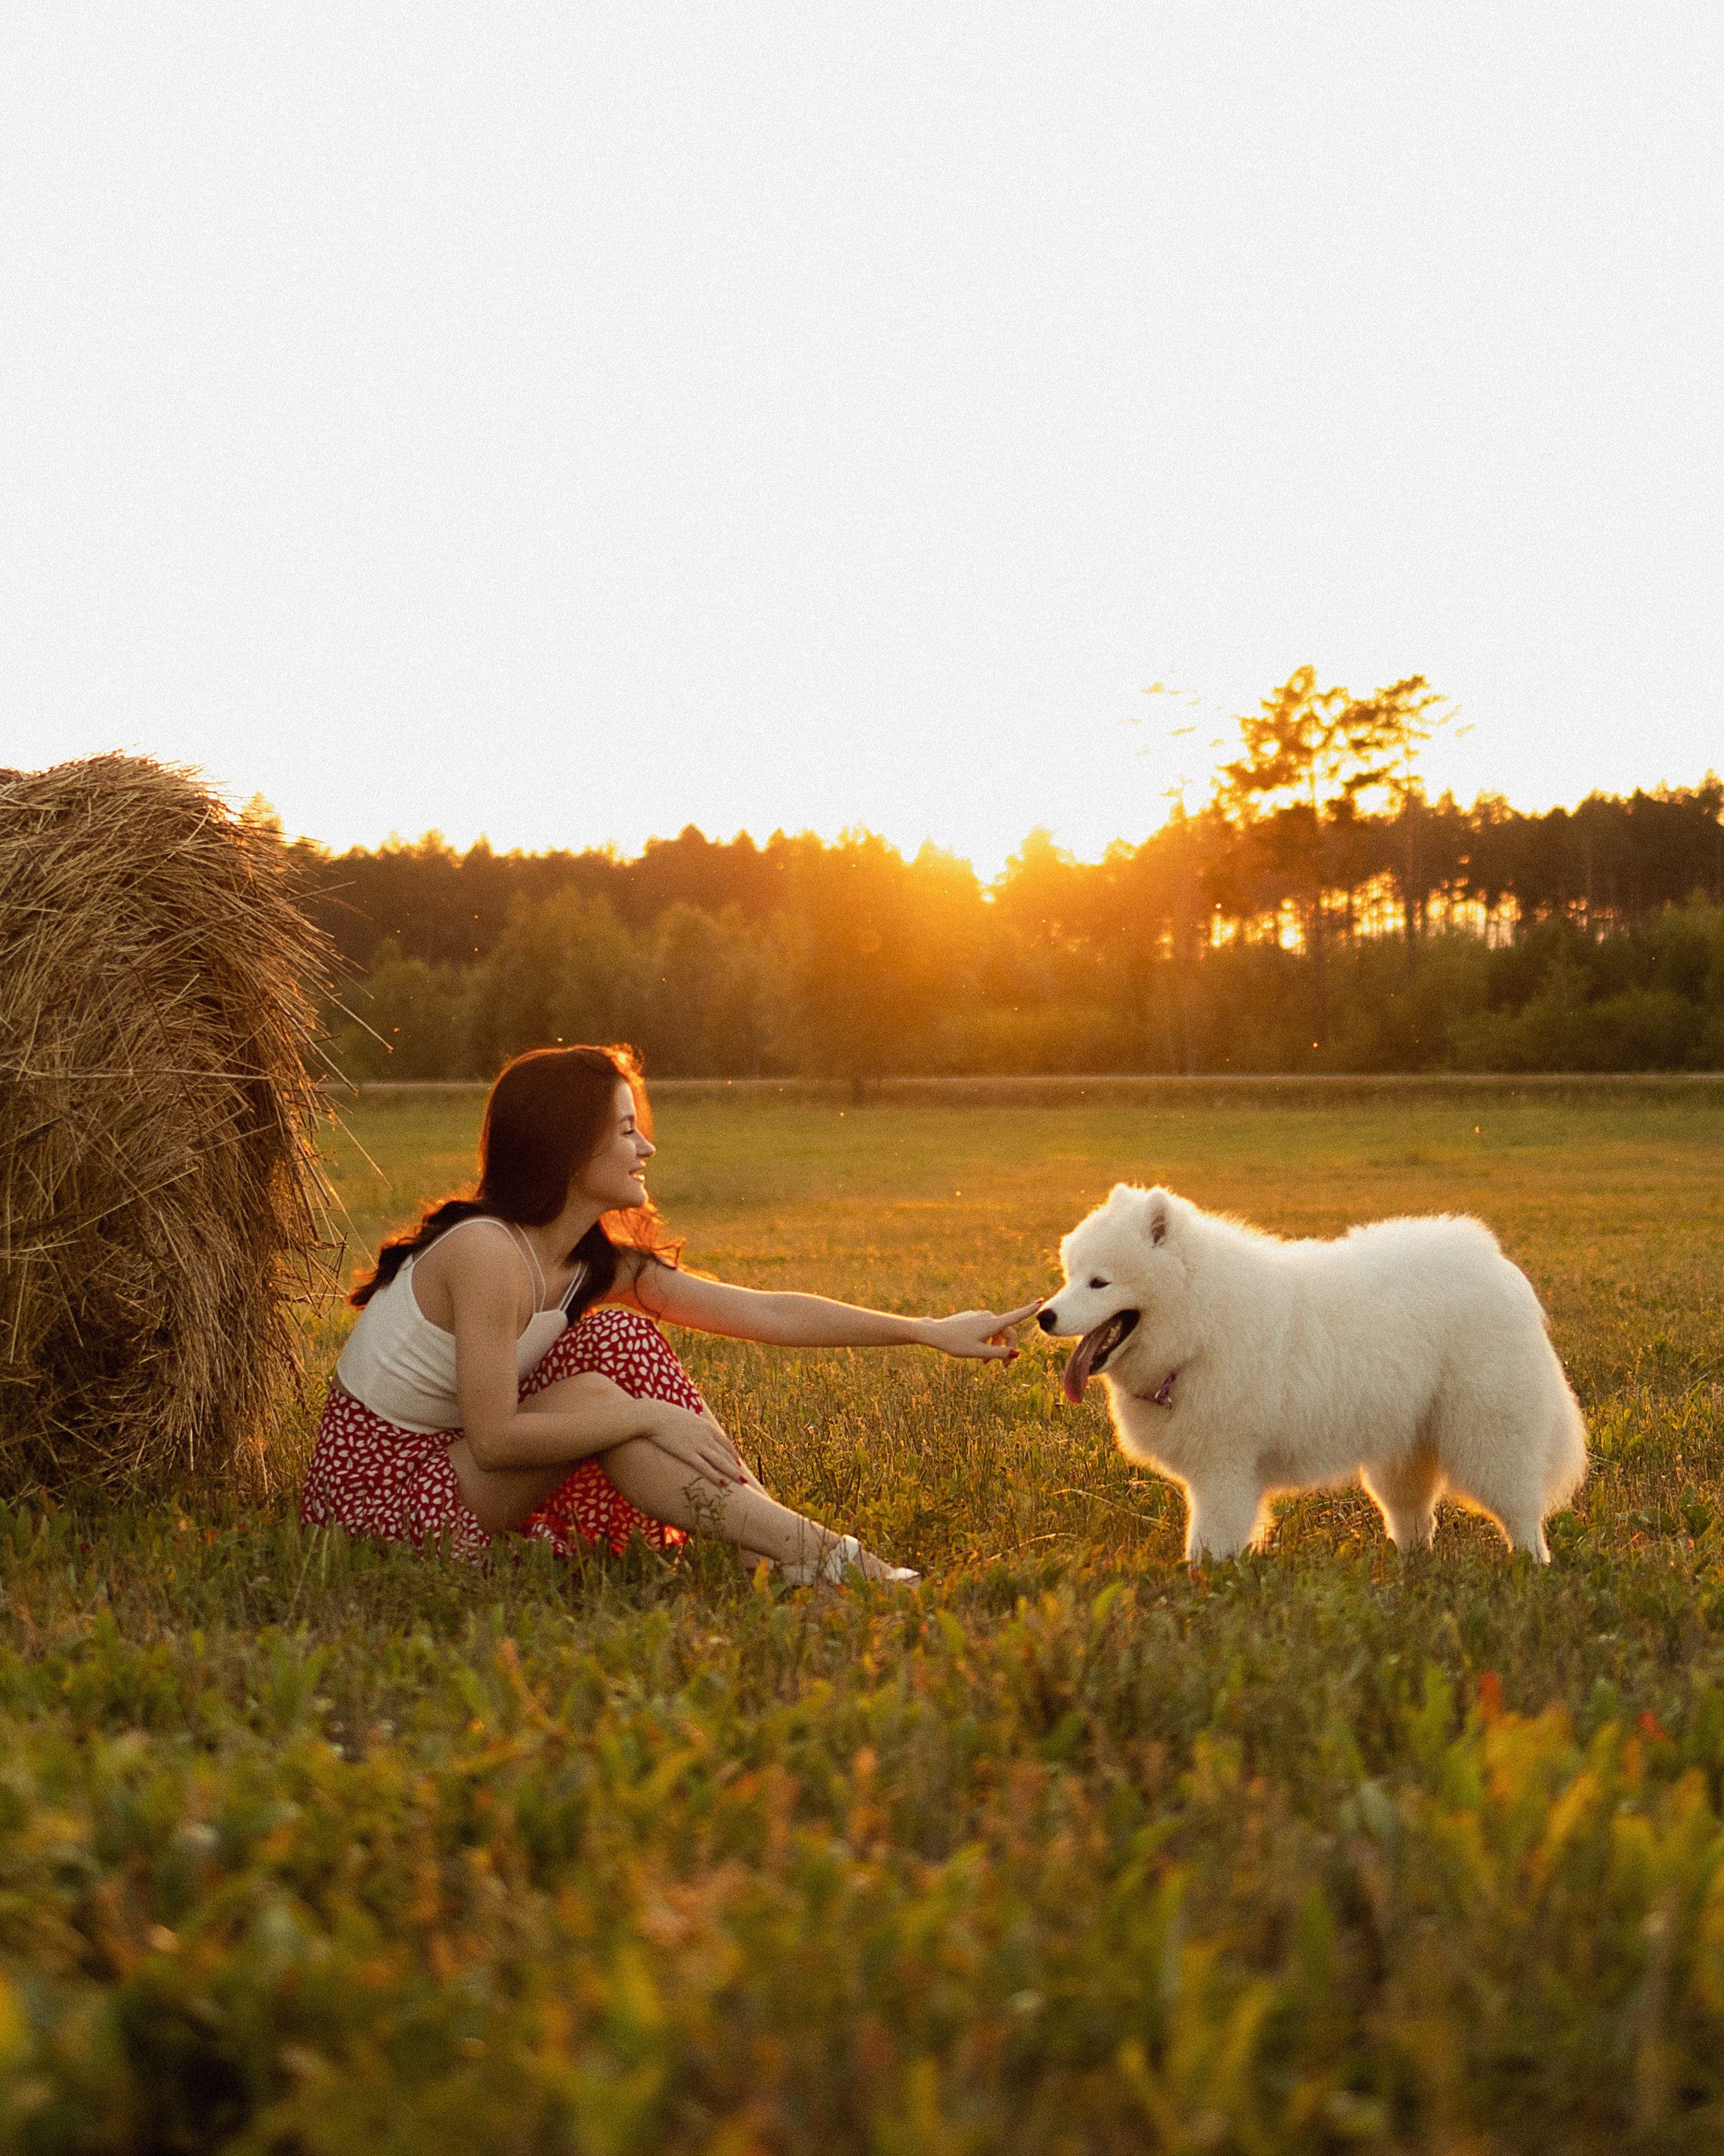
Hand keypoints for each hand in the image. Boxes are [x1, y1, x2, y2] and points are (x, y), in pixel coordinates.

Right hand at [645, 1401, 747, 1483]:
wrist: (654, 1416)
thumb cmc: (666, 1416)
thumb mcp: (686, 1418)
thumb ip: (694, 1426)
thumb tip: (694, 1429)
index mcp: (707, 1427)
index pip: (725, 1443)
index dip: (733, 1454)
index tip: (738, 1463)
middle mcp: (706, 1436)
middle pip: (726, 1454)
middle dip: (736, 1467)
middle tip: (744, 1478)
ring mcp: (698, 1445)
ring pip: (720, 1462)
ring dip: (732, 1473)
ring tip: (741, 1483)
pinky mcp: (688, 1454)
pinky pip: (705, 1467)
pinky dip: (715, 1476)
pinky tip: (723, 1484)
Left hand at [919, 1304, 1041, 1360]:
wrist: (935, 1333)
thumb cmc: (956, 1343)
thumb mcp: (978, 1352)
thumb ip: (998, 1353)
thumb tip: (1017, 1353)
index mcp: (992, 1324)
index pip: (1015, 1317)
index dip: (1029, 1311)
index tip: (1041, 1302)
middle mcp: (988, 1317)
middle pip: (1007, 1331)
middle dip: (1008, 1348)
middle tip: (1004, 1367)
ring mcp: (980, 1316)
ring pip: (995, 1332)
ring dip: (995, 1346)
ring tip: (984, 1363)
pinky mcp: (972, 1318)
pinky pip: (985, 1329)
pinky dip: (986, 1341)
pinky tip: (976, 1351)